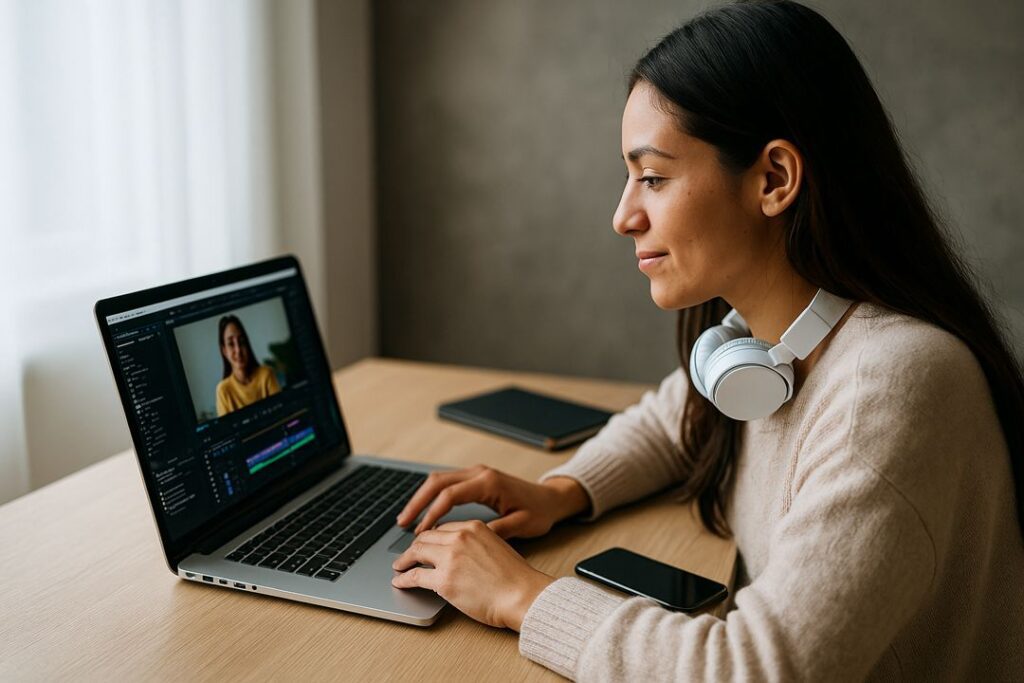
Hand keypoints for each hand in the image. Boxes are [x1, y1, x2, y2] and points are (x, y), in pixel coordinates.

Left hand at [391, 519, 553, 629]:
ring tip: (399, 566)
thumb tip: (462, 554)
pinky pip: (414, 576)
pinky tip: (400, 581)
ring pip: (416, 552)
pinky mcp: (443, 581)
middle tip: (407, 555)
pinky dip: (403, 578)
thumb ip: (477, 544)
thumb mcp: (497, 546)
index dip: (430, 537)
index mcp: (473, 527)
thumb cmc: (516, 577)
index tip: (424, 544)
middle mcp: (459, 538)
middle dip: (414, 546)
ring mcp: (449, 558)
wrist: (523, 594)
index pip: (443, 528)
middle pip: (425, 537)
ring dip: (404, 560)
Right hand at [396, 464, 589, 538]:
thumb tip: (469, 542)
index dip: (432, 514)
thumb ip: (496, 532)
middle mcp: (479, 473)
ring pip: (439, 479)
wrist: (551, 498)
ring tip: (407, 519)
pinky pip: (447, 483)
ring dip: (421, 497)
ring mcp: (477, 473)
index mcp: (489, 483)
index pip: (450, 495)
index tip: (420, 533)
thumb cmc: (539, 512)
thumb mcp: (521, 525)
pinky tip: (424, 512)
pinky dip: (432, 496)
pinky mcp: (476, 478)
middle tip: (401, 523)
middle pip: (437, 481)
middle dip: (417, 502)